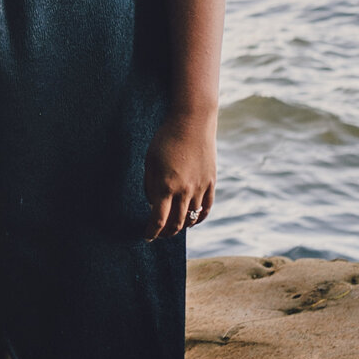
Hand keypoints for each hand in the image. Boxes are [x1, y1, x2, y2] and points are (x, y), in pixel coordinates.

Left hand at [142, 112, 214, 241]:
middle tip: (159, 234)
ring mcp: (200, 187)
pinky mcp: (211, 182)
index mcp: (165, 186)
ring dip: (182, 226)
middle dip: (166, 233)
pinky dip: (200, 218)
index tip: (147, 236)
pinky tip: (192, 221)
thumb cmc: (165, 139)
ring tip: (174, 228)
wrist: (192, 122)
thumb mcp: (150, 162)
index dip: (152, 232)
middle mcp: (184, 190)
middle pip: (176, 223)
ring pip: (192, 218)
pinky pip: (207, 208)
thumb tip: (153, 206)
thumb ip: (150, 187)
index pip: (158, 220)